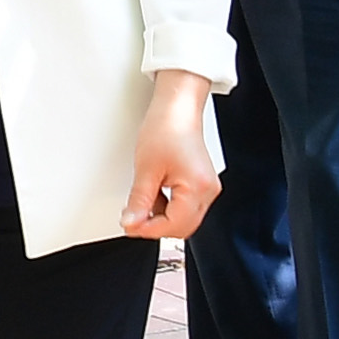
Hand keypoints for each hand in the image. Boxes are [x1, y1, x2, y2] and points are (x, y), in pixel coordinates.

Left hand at [122, 73, 221, 240]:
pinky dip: (168, 207)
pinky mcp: (202, 185)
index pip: (174, 226)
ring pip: (184, 219)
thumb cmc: (166, 128)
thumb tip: (131, 223)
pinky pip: (186, 207)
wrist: (177, 108)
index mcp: (197, 187)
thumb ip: (139, 201)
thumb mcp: (146, 169)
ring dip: (161, 217)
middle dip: (156, 226)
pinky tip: (154, 196)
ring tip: (142, 202)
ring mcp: (207, 188)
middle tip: (133, 219)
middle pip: (182, 227)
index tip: (130, 226)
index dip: (149, 229)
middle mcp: (208, 190)